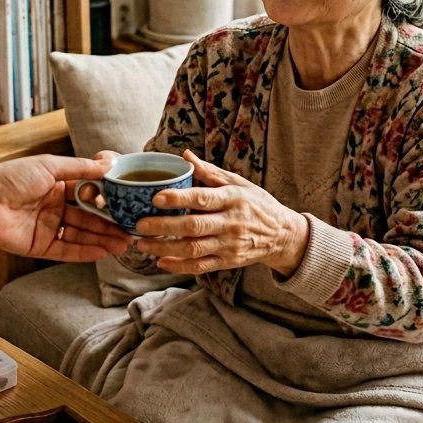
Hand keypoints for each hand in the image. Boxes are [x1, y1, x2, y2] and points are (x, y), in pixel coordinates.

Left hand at [0, 155, 131, 260]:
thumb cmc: (12, 177)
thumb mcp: (51, 166)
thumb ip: (81, 168)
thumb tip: (109, 164)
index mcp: (58, 186)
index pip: (90, 195)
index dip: (108, 201)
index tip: (128, 205)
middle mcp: (56, 208)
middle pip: (89, 218)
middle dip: (111, 225)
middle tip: (132, 230)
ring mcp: (49, 228)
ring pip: (82, 235)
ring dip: (103, 240)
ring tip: (125, 243)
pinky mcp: (40, 246)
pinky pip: (67, 250)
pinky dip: (85, 252)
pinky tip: (103, 252)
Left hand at [133, 150, 309, 275]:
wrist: (282, 235)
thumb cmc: (257, 204)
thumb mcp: (239, 183)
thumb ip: (210, 172)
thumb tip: (185, 155)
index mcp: (233, 199)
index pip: (203, 198)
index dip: (178, 198)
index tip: (155, 197)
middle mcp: (231, 223)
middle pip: (194, 227)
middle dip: (164, 227)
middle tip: (140, 225)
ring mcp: (229, 245)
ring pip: (193, 249)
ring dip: (165, 248)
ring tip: (143, 244)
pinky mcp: (228, 262)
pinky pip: (200, 266)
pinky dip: (179, 266)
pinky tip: (161, 261)